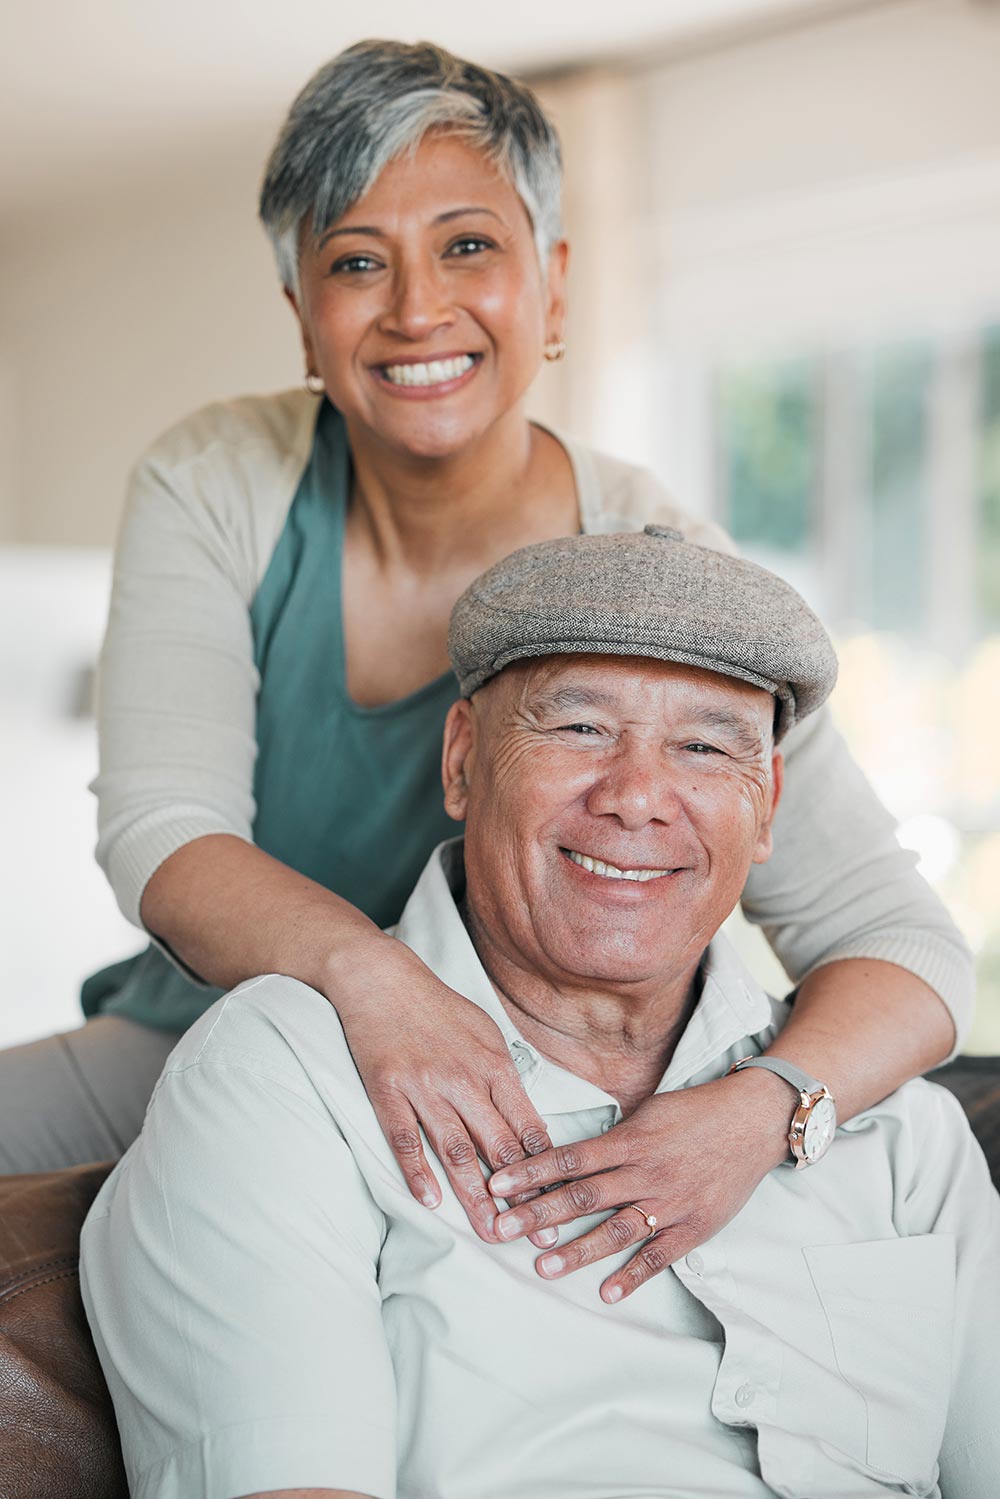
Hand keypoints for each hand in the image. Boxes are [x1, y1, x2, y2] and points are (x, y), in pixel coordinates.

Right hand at [330, 933, 555, 1245]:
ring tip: (491, 1233)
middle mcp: (463, 1078)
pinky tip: (429, 1202)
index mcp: (494, 1064)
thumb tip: (528, 1122)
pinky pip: (405, 1138)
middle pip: (498, 1146)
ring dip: (476, 1197)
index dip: (546, 1168)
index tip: (561, 1202)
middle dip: (522, 1194)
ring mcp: (423, 1086)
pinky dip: (418, 1171)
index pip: (527, 1126)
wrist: (380, 978)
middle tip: (537, 1233)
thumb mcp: (485, 1032)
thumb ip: (505, 1077)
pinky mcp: (387, 1090)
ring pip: (456, 1150)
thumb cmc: (437, 1007)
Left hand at [487, 1072, 790, 1301]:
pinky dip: (633, 1275)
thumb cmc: (696, 1112)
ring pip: (615, 1229)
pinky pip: (659, 1255)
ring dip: (577, 1250)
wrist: (753, 1121)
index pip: (570, 1158)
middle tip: (501, 1230)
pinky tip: (607, 1293)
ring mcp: (670, 1201)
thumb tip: (572, 1154)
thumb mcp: (648, 1111)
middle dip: (538, 1214)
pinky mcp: (694, 1226)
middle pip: (583, 1196)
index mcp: (630, 1140)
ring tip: (542, 1266)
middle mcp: (644, 1171)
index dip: (532, 1173)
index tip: (497, 1185)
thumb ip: (613, 1136)